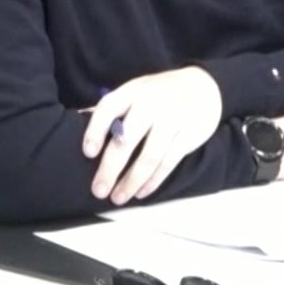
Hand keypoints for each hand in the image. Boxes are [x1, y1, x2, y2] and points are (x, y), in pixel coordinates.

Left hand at [82, 66, 222, 205]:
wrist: (203, 87)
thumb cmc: (160, 93)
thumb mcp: (137, 91)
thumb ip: (114, 108)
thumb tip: (79, 123)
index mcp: (134, 90)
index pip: (110, 107)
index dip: (96, 129)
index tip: (88, 153)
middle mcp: (152, 103)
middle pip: (127, 138)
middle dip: (110, 167)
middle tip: (98, 190)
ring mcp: (172, 119)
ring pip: (149, 156)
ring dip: (131, 181)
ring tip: (118, 197)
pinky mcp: (189, 135)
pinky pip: (168, 162)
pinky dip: (153, 181)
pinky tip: (141, 192)